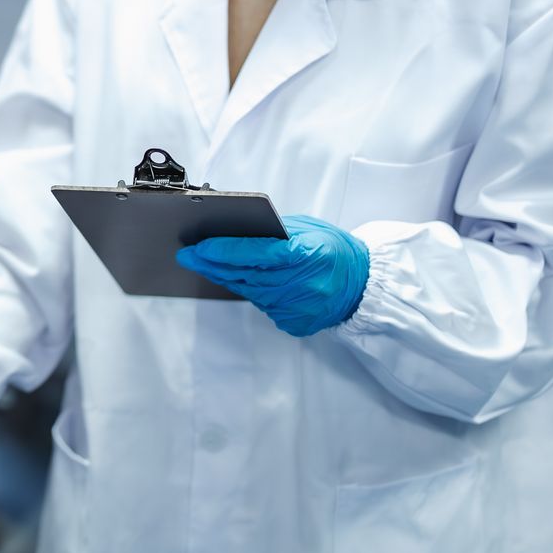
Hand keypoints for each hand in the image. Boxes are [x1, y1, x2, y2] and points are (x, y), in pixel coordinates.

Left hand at [176, 215, 370, 336]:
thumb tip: (236, 231)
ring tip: (207, 264)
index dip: (225, 251)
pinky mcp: (296, 324)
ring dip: (227, 278)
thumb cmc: (334, 250)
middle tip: (189, 255)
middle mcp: (303, 285)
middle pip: (247, 275)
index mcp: (307, 255)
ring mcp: (299, 308)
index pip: (256, 254)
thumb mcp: (308, 229)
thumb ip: (275, 231)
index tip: (199, 247)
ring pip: (250, 292)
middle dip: (213, 264)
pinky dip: (253, 292)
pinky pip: (265, 306)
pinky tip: (242, 281)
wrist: (363, 284)